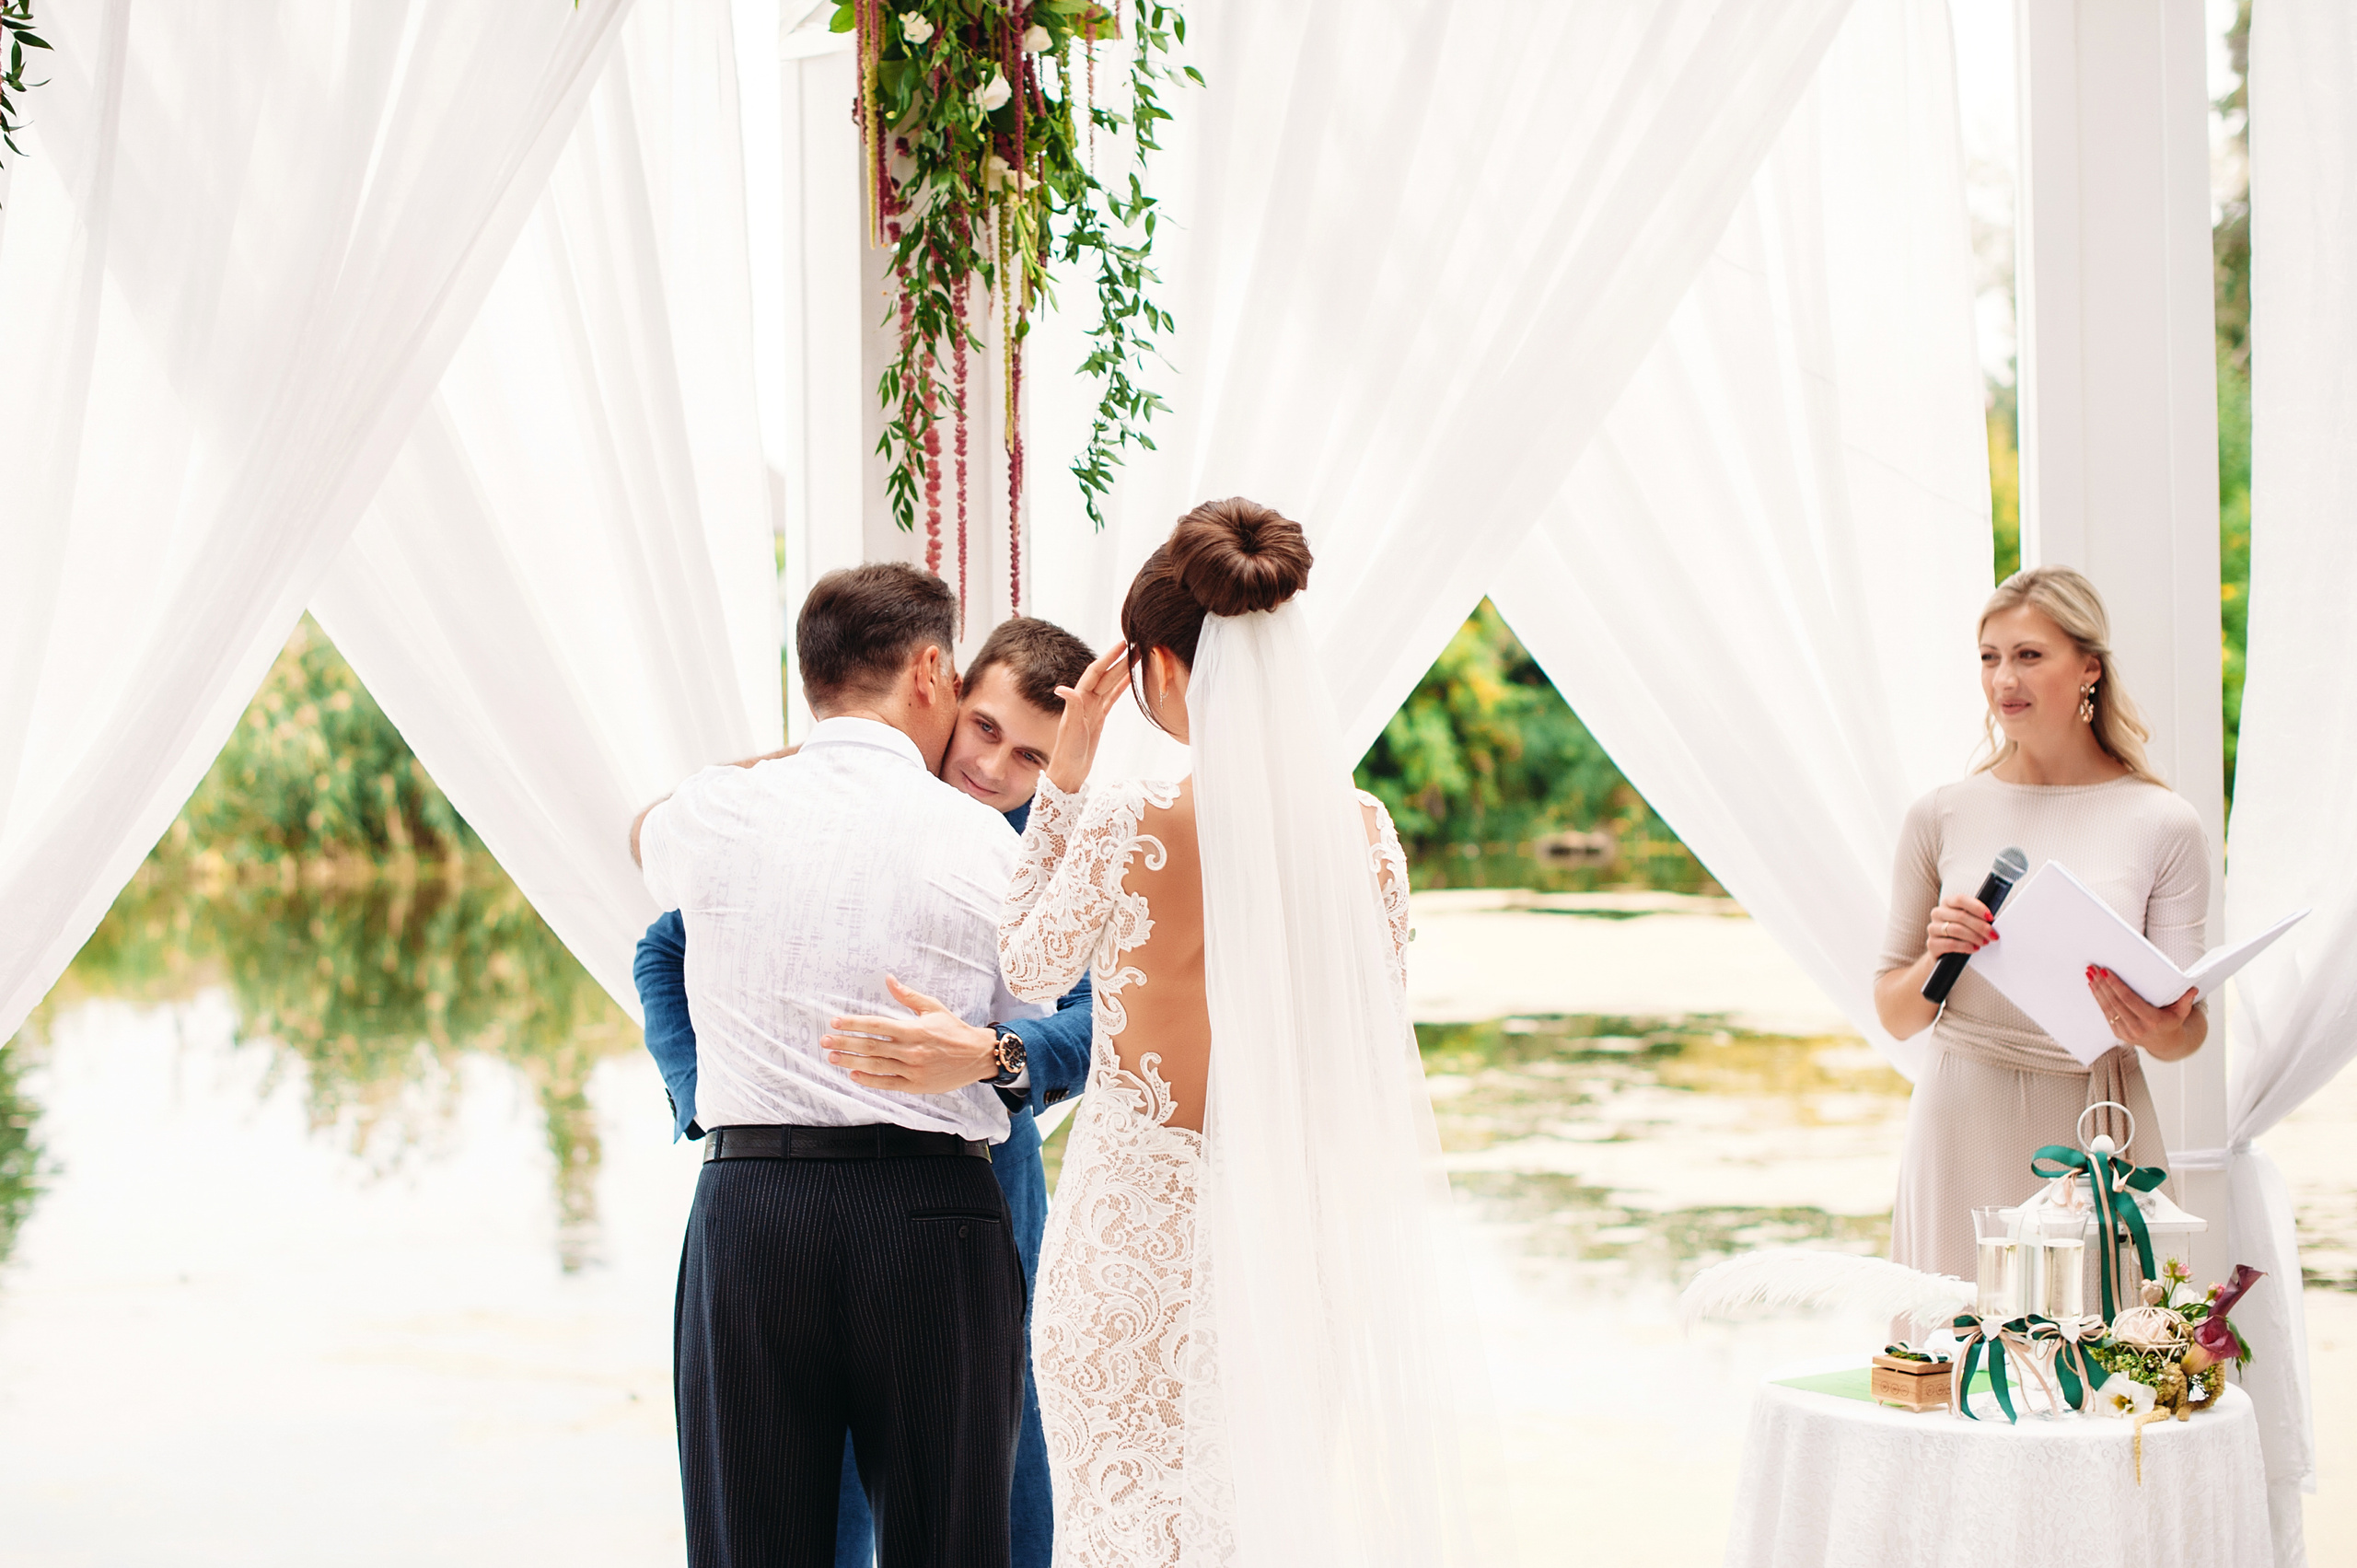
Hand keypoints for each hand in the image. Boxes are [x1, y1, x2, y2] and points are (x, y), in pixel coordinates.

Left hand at [822, 976, 1000, 1094]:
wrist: (977, 1056)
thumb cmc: (954, 1030)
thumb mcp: (933, 1008)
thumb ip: (908, 996)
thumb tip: (889, 979)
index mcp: (913, 1030)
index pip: (877, 1025)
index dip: (854, 1023)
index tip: (836, 1021)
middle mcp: (911, 1050)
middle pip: (871, 1046)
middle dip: (845, 1042)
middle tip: (825, 1040)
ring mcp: (913, 1070)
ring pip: (876, 1065)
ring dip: (851, 1061)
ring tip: (833, 1057)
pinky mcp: (916, 1086)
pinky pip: (888, 1084)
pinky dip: (870, 1080)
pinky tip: (854, 1074)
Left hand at [1044, 640, 1129, 795]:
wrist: (1069, 772)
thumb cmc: (1067, 752)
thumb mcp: (1070, 729)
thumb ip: (1071, 707)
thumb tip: (1062, 688)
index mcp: (1078, 699)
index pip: (1096, 673)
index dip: (1109, 658)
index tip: (1122, 645)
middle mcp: (1085, 701)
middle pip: (1106, 676)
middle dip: (1120, 661)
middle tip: (1137, 646)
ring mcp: (1093, 709)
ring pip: (1111, 685)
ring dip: (1123, 671)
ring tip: (1138, 658)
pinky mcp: (1099, 718)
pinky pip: (1112, 698)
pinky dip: (1121, 688)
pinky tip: (1130, 679)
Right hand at [1922, 893, 1996, 959]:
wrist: (1946, 954)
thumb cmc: (1963, 934)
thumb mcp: (1969, 922)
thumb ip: (1977, 917)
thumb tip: (1993, 920)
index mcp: (1947, 903)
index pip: (1960, 899)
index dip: (1977, 907)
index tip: (1990, 917)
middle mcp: (1937, 913)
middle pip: (1960, 916)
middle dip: (1980, 926)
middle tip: (1993, 935)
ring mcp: (1932, 928)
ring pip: (1956, 930)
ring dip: (1974, 937)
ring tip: (1985, 942)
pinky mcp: (1931, 943)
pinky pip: (1950, 944)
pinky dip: (1965, 946)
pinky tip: (1974, 949)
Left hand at [2087, 967, 2199, 1054]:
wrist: (2165, 1043)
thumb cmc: (2173, 1021)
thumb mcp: (2182, 1012)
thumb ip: (2186, 1000)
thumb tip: (2192, 989)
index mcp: (2152, 1021)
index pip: (2129, 1000)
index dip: (2116, 985)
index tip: (2106, 971)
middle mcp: (2137, 1028)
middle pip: (2115, 1002)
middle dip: (2102, 984)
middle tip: (2093, 968)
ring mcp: (2126, 1032)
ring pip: (2107, 1008)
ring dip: (2097, 990)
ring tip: (2090, 974)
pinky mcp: (2118, 1033)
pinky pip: (2106, 1014)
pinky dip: (2098, 999)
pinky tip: (2093, 987)